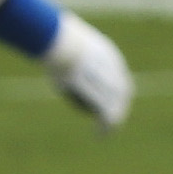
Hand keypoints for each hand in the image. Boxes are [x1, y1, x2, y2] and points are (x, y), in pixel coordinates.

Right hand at [39, 10, 130, 129]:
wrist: (63, 44)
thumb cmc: (54, 38)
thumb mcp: (59, 40)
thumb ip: (59, 49)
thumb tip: (51, 50)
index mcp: (108, 53)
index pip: (116, 73)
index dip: (114, 88)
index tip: (107, 98)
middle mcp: (115, 69)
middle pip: (122, 92)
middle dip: (119, 107)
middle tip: (111, 120)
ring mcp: (112, 83)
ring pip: (117, 107)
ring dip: (113, 122)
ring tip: (105, 133)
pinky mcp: (105, 96)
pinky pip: (108, 116)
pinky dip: (105, 127)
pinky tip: (99, 135)